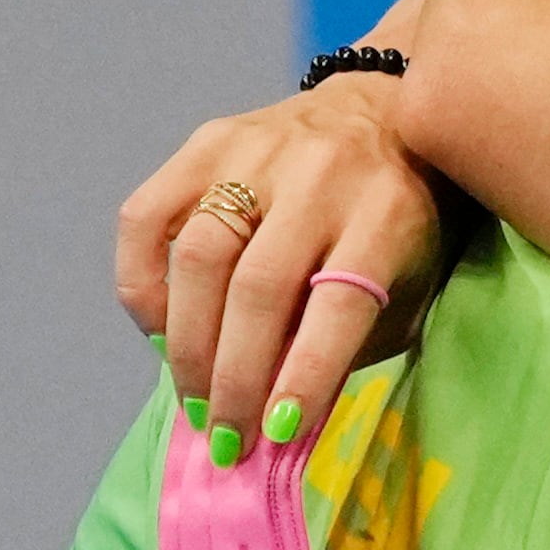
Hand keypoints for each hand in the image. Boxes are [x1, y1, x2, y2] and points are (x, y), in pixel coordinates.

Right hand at [112, 71, 453, 460]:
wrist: (386, 112)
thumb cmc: (403, 223)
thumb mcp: (407, 285)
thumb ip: (350, 344)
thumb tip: (277, 422)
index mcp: (387, 214)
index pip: (338, 302)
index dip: (304, 373)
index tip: (277, 434)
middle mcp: (322, 175)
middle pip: (259, 287)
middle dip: (233, 377)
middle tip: (226, 438)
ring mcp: (259, 150)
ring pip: (198, 256)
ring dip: (186, 345)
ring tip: (194, 399)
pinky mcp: (208, 140)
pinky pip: (146, 217)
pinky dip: (142, 285)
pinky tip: (161, 330)